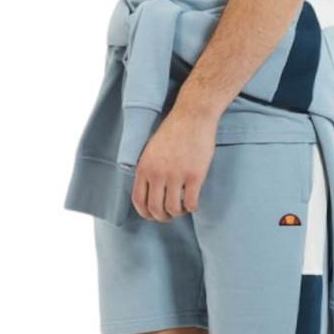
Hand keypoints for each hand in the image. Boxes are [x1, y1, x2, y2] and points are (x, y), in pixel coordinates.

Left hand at [131, 106, 217, 220]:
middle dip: (163, 217)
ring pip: (173, 209)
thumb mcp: (151, 150)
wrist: (193, 116)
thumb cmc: (173, 131)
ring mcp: (176, 175)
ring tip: (183, 208)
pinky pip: (191, 203)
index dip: (146, 213)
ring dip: (178, 213)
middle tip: (171, 215)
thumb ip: (148, 170)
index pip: (139, 200)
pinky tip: (194, 203)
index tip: (153, 215)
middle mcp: (157, 174)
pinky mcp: (194, 176)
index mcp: (144, 168)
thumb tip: (150, 192)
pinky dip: (192, 208)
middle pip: (155, 209)